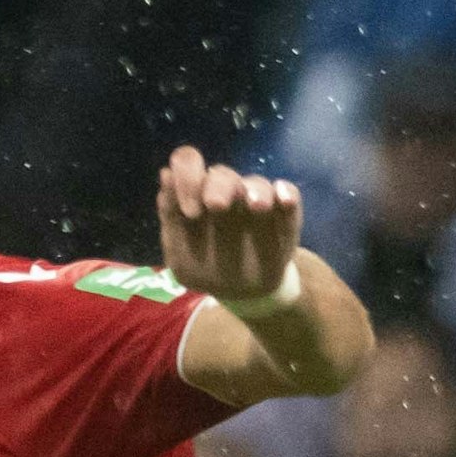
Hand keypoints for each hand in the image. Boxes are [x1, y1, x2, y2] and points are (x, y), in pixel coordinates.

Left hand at [157, 146, 301, 301]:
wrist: (239, 292)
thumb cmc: (204, 266)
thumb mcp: (180, 250)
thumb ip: (170, 214)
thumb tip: (166, 174)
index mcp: (196, 194)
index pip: (188, 164)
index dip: (186, 174)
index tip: (189, 210)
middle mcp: (226, 192)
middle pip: (222, 175)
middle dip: (217, 186)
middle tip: (215, 206)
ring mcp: (255, 201)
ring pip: (256, 184)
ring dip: (256, 190)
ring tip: (256, 205)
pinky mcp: (284, 215)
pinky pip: (289, 198)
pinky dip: (288, 196)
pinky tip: (284, 200)